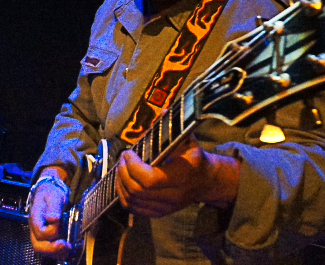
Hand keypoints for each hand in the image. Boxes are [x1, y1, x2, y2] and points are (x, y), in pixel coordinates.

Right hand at [29, 168, 70, 259]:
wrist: (48, 192)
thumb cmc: (50, 193)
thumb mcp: (54, 196)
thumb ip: (53, 207)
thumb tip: (53, 219)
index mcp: (36, 216)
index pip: (39, 230)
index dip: (50, 231)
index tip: (60, 224)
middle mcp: (35, 227)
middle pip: (37, 245)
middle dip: (52, 249)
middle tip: (65, 245)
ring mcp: (39, 233)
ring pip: (43, 249)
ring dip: (56, 252)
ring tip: (68, 248)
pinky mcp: (45, 236)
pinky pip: (49, 248)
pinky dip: (58, 252)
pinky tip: (68, 248)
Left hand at [115, 135, 239, 217]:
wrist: (205, 182)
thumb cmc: (193, 158)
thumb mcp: (188, 140)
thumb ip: (174, 128)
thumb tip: (163, 111)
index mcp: (180, 177)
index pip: (150, 179)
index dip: (133, 166)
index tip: (128, 152)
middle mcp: (173, 196)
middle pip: (137, 190)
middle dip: (123, 172)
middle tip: (122, 158)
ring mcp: (165, 207)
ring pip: (132, 200)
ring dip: (120, 183)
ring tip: (120, 167)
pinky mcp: (158, 213)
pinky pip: (133, 208)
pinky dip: (123, 195)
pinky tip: (122, 181)